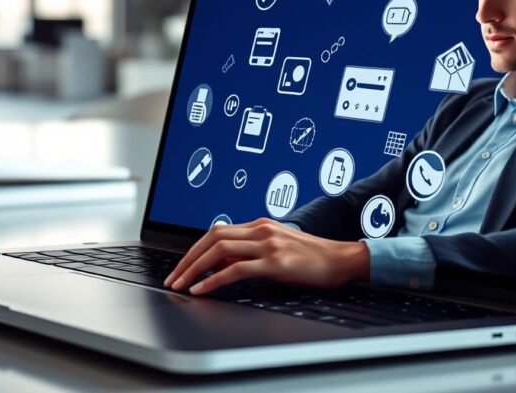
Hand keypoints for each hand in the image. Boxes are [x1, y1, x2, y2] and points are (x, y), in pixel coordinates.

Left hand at [163, 218, 369, 294]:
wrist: (342, 259)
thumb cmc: (312, 258)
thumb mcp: (278, 248)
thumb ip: (251, 251)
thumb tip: (221, 265)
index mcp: (260, 225)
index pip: (216, 232)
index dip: (194, 249)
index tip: (181, 267)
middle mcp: (261, 230)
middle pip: (211, 238)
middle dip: (187, 258)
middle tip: (173, 277)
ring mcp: (268, 244)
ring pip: (219, 251)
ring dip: (194, 268)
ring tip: (180, 284)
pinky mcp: (275, 262)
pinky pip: (235, 269)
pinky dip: (214, 280)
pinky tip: (202, 290)